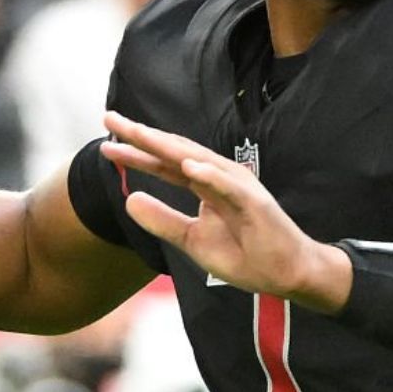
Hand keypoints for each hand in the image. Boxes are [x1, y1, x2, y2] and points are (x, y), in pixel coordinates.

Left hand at [99, 112, 350, 312]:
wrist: (287, 273)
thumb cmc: (245, 254)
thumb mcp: (192, 241)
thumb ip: (162, 220)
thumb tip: (128, 199)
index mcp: (203, 186)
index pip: (164, 165)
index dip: (136, 153)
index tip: (106, 144)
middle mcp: (218, 178)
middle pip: (175, 152)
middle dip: (143, 135)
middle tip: (110, 118)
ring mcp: (237, 186)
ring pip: (198, 160)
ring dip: (168, 145)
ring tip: (138, 132)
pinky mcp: (255, 202)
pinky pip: (229, 186)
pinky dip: (210, 175)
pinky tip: (187, 165)